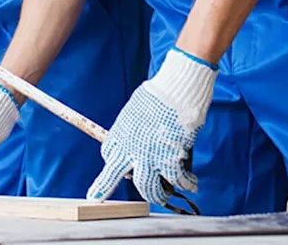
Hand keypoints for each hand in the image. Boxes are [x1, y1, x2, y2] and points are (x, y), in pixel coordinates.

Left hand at [87, 49, 217, 205]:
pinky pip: (178, 181)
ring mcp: (149, 156)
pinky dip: (187, 183)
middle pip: (113, 174)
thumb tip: (140, 136)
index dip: (115, 162)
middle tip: (95, 198)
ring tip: (164, 194)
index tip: (121, 166)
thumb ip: (135, 127)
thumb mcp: (137, 109)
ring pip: (148, 188)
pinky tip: (192, 183)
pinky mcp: (170, 160)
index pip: (109, 153)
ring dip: (158, 195)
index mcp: (121, 132)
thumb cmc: (160, 94)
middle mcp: (131, 147)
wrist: (176, 89)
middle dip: (103, 187)